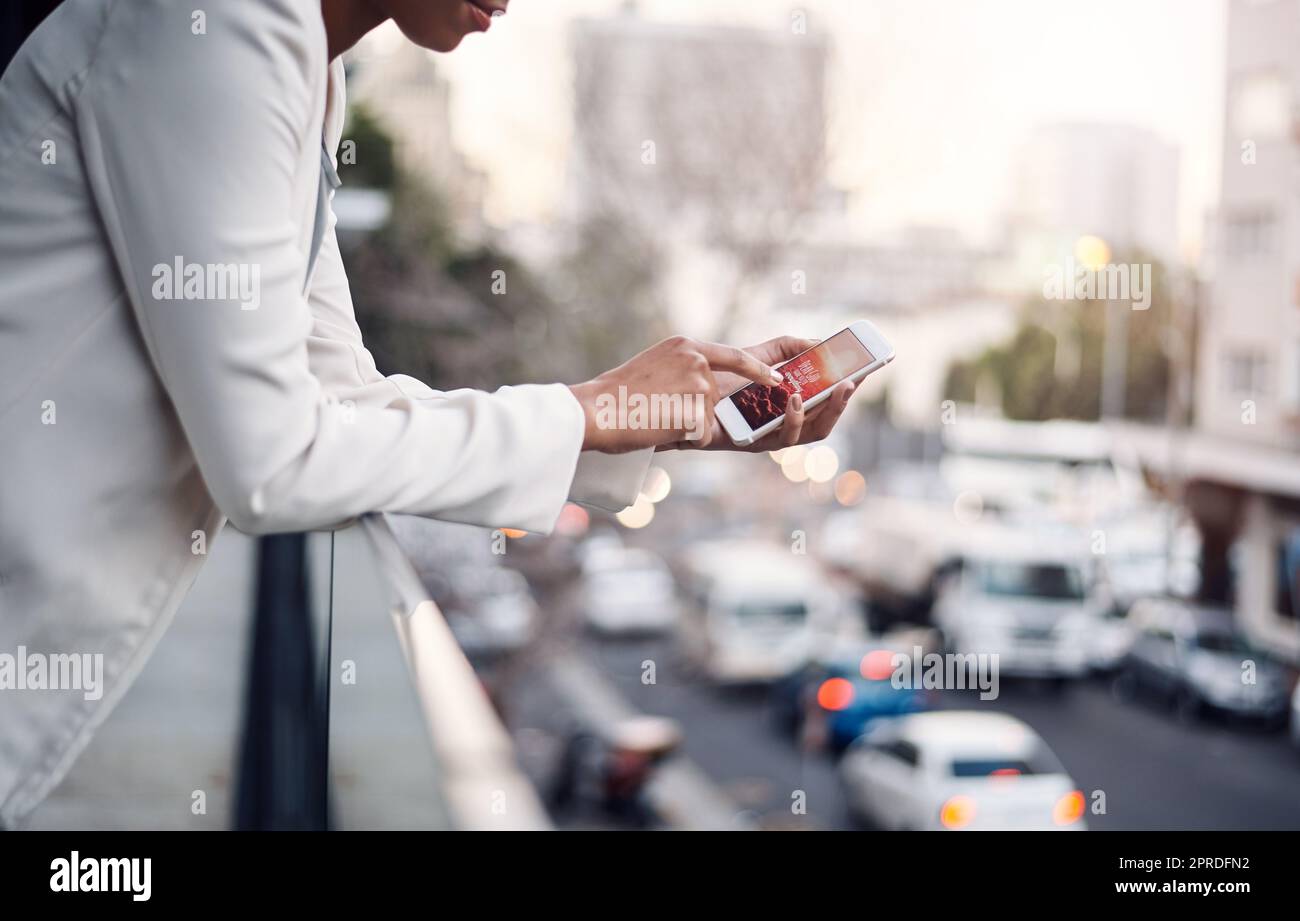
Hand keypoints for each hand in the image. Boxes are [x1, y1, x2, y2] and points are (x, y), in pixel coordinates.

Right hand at [568, 336, 783, 452]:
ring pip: (705, 417)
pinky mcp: (696, 412)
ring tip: (652, 416)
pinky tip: (658, 427)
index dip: (757, 370)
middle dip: (692, 410)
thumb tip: (699, 385)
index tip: (775, 379)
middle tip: (658, 409)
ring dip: (683, 424)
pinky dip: (681, 437)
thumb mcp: (652, 365)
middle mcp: (696, 361)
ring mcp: (698, 386)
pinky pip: (699, 434)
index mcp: (685, 346)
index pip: (733, 356)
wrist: (598, 409)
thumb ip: (680, 368)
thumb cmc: (615, 394)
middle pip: (713, 395)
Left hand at [657, 335, 858, 452]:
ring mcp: (767, 436)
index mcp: (787, 405)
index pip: (825, 400)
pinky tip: (793, 398)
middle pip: (824, 421)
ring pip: (809, 433)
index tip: (866, 369)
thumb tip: (819, 342)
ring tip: (832, 389)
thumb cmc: (712, 377)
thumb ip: (785, 349)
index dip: (846, 388)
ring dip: (825, 412)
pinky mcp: (750, 443)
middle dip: (842, 402)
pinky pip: (779, 438)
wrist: (675, 393)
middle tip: (854, 381)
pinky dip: (792, 418)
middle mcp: (781, 424)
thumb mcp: (753, 355)